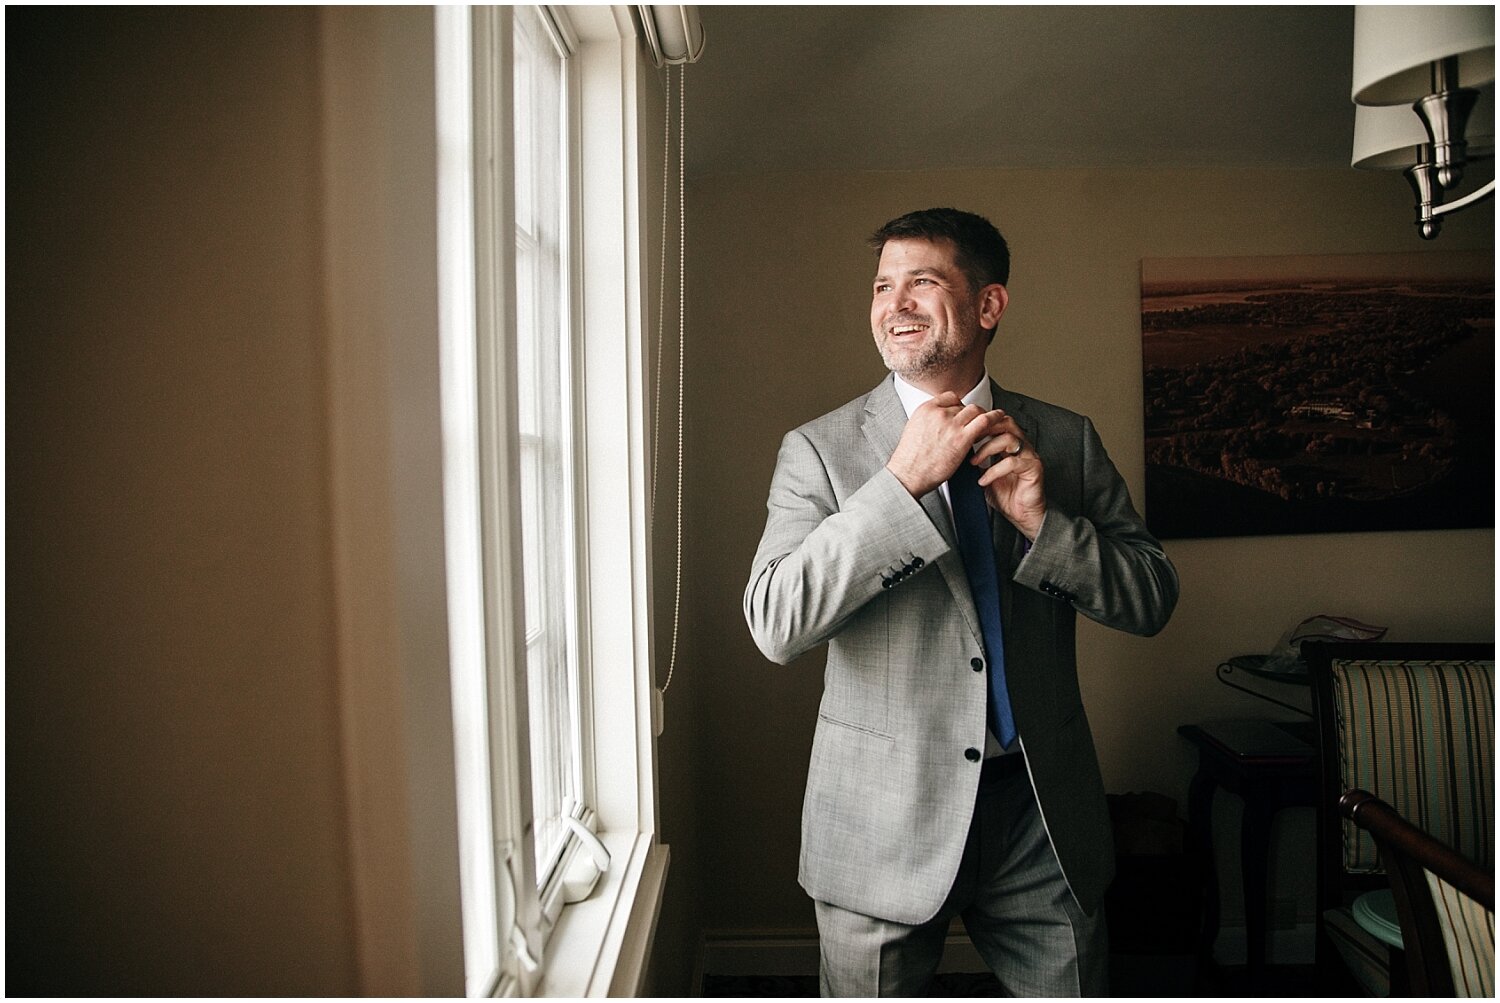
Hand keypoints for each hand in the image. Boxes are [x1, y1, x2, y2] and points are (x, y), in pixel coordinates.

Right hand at [887, 394, 1005, 497]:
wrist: (908, 474)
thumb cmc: (910, 460)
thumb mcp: (913, 430)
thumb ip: (928, 421)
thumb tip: (939, 423)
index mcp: (925, 409)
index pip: (950, 398)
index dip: (959, 405)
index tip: (963, 413)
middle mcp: (938, 413)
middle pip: (963, 405)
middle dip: (971, 413)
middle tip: (976, 422)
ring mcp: (951, 424)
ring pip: (975, 410)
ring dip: (983, 415)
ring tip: (990, 421)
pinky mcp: (962, 438)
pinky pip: (984, 421)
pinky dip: (994, 418)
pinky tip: (1000, 418)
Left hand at [973, 411, 1046, 539]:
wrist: (1022, 515)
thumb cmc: (1007, 496)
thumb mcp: (984, 475)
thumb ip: (977, 462)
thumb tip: (957, 453)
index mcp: (1011, 446)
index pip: (999, 423)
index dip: (982, 423)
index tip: (965, 431)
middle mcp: (1022, 448)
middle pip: (1007, 423)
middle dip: (986, 429)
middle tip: (970, 439)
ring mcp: (1029, 456)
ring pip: (1009, 439)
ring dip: (987, 449)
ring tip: (974, 462)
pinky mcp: (1033, 468)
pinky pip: (1012, 463)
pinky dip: (994, 471)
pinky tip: (983, 480)